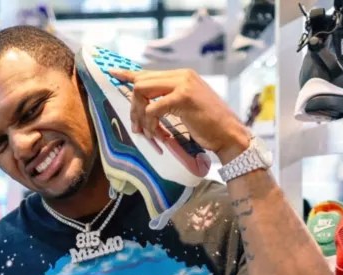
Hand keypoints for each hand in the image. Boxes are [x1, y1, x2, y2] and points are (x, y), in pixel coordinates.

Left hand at [107, 67, 251, 163]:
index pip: (149, 73)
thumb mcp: (186, 107)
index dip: (129, 74)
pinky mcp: (183, 98)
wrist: (229, 134)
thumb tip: (145, 103)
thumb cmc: (209, 125)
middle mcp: (182, 75)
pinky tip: (157, 134)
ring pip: (142, 92)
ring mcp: (183, 84)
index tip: (114, 74)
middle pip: (141, 82)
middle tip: (136, 126)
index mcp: (182, 75)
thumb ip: (168, 99)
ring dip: (139, 116)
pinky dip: (149, 123)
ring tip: (146, 132)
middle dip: (133, 106)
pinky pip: (152, 108)